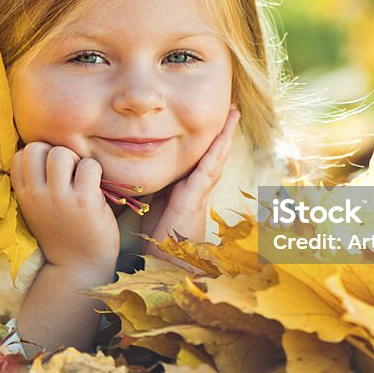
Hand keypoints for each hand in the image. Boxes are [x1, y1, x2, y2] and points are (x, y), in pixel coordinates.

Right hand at [11, 142, 120, 269]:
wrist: (79, 267)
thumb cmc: (63, 234)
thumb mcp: (37, 210)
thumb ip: (36, 185)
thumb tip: (45, 150)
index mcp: (24, 195)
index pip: (19, 155)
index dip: (39, 155)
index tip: (51, 171)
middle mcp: (37, 195)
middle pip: (38, 147)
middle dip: (56, 153)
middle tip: (69, 173)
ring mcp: (59, 198)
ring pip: (61, 153)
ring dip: (76, 161)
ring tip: (82, 180)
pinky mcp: (84, 201)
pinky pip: (89, 165)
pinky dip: (95, 171)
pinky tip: (96, 189)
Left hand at [139, 108, 240, 251]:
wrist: (166, 264)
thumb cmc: (158, 239)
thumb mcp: (153, 204)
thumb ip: (152, 188)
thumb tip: (140, 173)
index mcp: (187, 187)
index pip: (200, 156)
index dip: (208, 137)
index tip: (212, 117)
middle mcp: (197, 187)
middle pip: (213, 152)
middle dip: (222, 130)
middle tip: (232, 108)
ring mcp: (198, 193)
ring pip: (215, 157)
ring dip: (224, 136)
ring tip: (233, 114)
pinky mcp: (194, 200)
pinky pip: (207, 171)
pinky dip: (215, 153)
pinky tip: (222, 138)